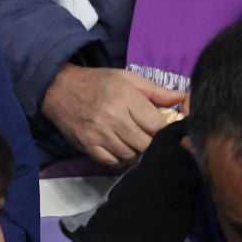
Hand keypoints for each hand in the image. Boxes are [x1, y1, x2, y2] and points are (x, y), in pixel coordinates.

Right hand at [39, 65, 186, 166]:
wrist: (58, 89)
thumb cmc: (97, 82)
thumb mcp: (127, 78)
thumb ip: (156, 91)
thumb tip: (183, 98)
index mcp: (124, 97)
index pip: (157, 124)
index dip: (163, 128)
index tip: (160, 126)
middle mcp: (112, 117)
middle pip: (146, 143)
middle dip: (150, 141)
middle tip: (146, 134)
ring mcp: (98, 134)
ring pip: (131, 155)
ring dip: (136, 151)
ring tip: (133, 140)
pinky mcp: (87, 146)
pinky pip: (113, 162)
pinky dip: (120, 158)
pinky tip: (120, 147)